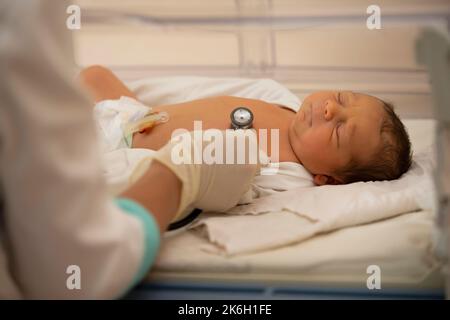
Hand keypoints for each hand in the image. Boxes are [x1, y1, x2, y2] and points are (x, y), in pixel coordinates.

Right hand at [130, 129, 264, 221]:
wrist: (177, 174)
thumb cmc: (189, 151)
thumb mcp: (210, 135)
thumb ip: (226, 140)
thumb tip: (228, 143)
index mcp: (246, 144)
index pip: (252, 142)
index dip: (242, 145)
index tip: (235, 148)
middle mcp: (250, 165)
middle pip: (254, 164)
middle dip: (243, 163)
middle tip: (225, 164)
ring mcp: (243, 186)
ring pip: (244, 183)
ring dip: (235, 180)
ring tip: (215, 178)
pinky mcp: (231, 202)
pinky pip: (231, 196)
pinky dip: (223, 193)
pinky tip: (209, 189)